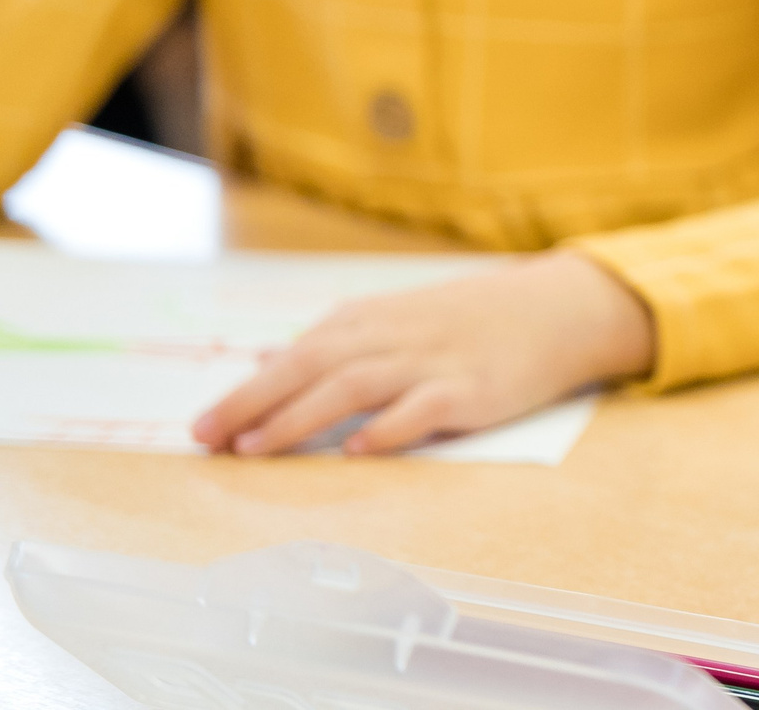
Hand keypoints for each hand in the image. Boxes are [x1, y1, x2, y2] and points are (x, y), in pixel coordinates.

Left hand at [192, 250, 655, 455]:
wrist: (558, 309)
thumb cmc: (473, 320)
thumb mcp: (399, 318)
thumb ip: (337, 343)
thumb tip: (266, 361)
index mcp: (373, 318)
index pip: (296, 354)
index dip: (245, 390)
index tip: (201, 428)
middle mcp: (396, 335)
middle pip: (312, 365)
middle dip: (253, 402)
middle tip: (206, 439)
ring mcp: (434, 361)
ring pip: (355, 384)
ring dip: (302, 415)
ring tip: (258, 448)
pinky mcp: (472, 390)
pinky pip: (424, 408)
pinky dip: (389, 427)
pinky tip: (358, 449)